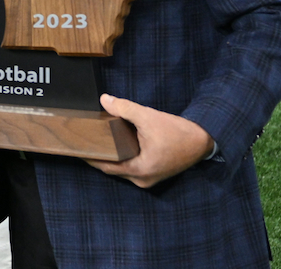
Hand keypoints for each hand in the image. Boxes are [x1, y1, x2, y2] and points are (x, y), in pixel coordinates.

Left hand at [83, 94, 214, 188]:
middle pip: (113, 168)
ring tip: (96, 141)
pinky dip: (123, 156)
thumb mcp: (149, 117)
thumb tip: (104, 100)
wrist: (204, 140)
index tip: (76, 149)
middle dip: (99, 155)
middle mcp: (143, 179)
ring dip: (111, 155)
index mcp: (139, 171)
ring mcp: (150, 178)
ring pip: (122, 167)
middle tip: (84, 141)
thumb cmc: (178, 132)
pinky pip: (132, 165)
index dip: (90, 158)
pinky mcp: (155, 171)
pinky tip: (115, 143)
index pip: (106, 167)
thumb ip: (125, 108)